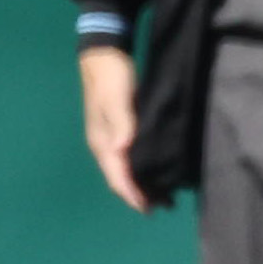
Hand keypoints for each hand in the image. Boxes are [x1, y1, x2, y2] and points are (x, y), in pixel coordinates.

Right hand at [79, 44, 148, 209]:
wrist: (102, 56)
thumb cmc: (110, 76)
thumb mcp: (117, 96)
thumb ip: (122, 120)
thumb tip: (123, 147)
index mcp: (102, 141)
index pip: (116, 174)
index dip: (131, 192)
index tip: (147, 207)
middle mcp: (104, 145)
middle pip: (118, 177)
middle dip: (136, 194)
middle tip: (160, 207)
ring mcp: (110, 139)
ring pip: (123, 170)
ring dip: (139, 184)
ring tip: (160, 196)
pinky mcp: (118, 132)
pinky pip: (127, 159)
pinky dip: (139, 169)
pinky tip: (152, 169)